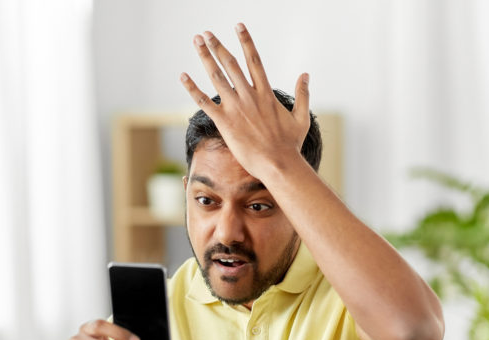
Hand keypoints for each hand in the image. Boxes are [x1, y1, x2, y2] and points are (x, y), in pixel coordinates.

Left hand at [180, 23, 310, 180]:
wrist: (279, 164)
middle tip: (206, 33)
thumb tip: (306, 74)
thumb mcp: (302, 117)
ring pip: (217, 76)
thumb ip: (304, 94)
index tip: (238, 26)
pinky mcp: (225, 122)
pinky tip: (182, 76)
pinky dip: (192, 88)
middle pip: (231, 64)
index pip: (254, 60)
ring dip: (205, 57)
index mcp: (266, 93)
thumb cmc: (290, 145)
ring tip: (196, 42)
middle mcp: (249, 96)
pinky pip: (204, 102)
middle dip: (217, 46)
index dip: (246, 41)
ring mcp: (236, 108)